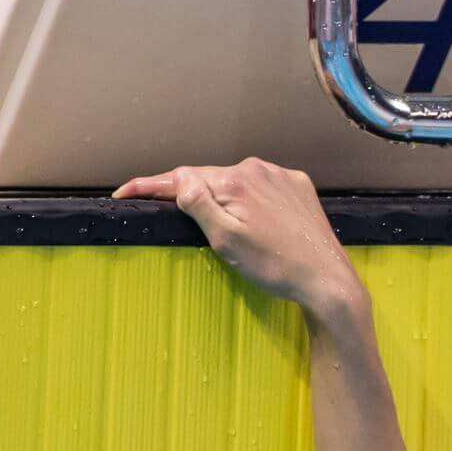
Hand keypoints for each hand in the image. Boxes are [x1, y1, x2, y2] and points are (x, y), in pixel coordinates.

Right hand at [114, 158, 358, 309]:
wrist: (328, 281)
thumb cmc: (276, 267)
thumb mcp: (225, 240)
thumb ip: (198, 205)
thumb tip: (179, 180)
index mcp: (235, 181)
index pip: (182, 179)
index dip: (150, 186)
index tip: (123, 194)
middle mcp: (259, 170)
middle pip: (209, 178)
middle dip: (186, 191)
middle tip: (159, 205)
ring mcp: (282, 177)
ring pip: (236, 181)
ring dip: (219, 194)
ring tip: (208, 217)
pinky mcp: (299, 189)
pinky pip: (263, 187)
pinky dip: (249, 197)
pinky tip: (247, 214)